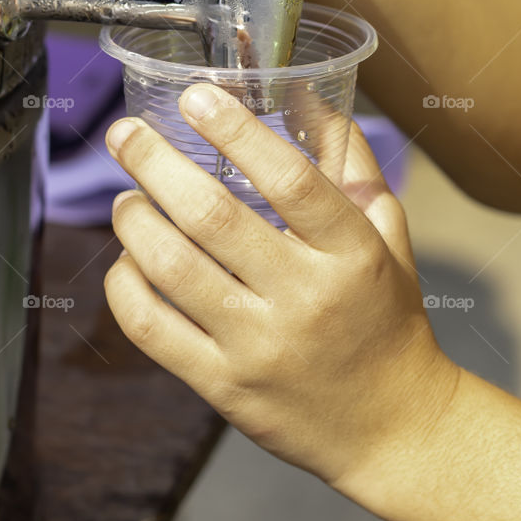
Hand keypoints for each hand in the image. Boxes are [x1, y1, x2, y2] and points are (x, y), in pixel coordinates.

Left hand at [103, 85, 459, 492]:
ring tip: (127, 198)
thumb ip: (348, 159)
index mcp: (352, 253)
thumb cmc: (386, 317)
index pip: (291, 180)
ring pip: (173, 269)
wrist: (395, 429)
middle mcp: (305, 298)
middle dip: (154, 164)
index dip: (237, 131)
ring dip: (134, 221)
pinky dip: (125, 286)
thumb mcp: (387, 233)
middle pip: (213, 217)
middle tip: (125, 134)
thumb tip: (305, 91)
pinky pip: (153, 329)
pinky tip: (127, 260)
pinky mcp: (225, 388)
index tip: (194, 96)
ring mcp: (261, 347)